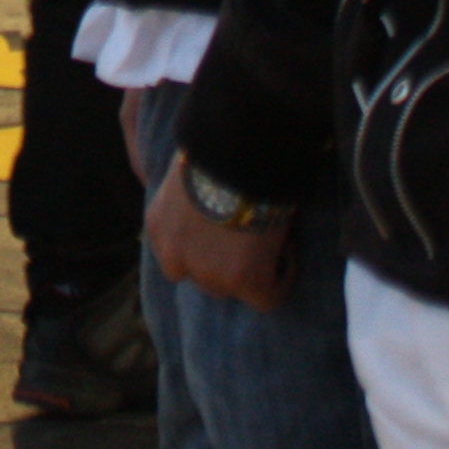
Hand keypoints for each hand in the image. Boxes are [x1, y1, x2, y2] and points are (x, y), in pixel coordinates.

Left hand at [144, 151, 291, 310]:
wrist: (237, 151)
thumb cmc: (215, 150)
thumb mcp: (184, 177)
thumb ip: (187, 204)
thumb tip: (206, 212)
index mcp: (158, 228)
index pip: (178, 259)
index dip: (205, 250)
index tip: (226, 233)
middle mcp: (176, 257)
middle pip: (205, 278)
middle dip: (227, 262)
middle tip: (251, 237)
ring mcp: (209, 273)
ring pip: (234, 289)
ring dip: (254, 268)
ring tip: (271, 237)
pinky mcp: (244, 281)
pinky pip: (268, 298)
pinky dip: (282, 278)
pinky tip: (289, 250)